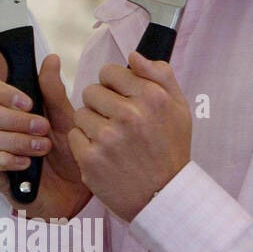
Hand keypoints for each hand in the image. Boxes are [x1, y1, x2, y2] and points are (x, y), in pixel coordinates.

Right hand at [0, 54, 90, 218]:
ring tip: (42, 147)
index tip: (27, 102)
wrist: (76, 188)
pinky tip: (26, 163)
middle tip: (41, 127)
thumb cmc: (66, 151)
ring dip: (14, 140)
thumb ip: (52, 91)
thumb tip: (50, 59)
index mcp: (4, 106)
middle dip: (10, 118)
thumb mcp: (65, 117)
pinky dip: (6, 160)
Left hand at [70, 51, 192, 222]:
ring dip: (91, 125)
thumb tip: (134, 54)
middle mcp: (130, 115)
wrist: (164, 196)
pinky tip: (104, 155)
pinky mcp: (90, 158)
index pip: (110, 72)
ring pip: (80, 113)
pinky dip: (84, 145)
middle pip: (91, 91)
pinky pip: (74, 136)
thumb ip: (159, 75)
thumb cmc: (170, 150)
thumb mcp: (178, 108)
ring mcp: (108, 137)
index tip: (122, 99)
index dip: (113, 85)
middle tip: (118, 124)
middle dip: (101, 105)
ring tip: (112, 141)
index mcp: (152, 97)